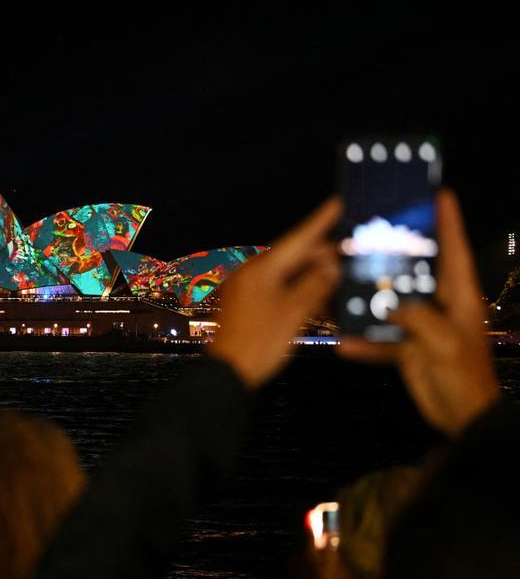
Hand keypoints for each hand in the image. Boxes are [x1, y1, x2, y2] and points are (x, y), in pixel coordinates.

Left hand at [207, 198, 342, 388]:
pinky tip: (320, 304)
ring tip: (340, 284)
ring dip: (314, 281)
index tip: (337, 204)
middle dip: (323, 258)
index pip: (298, 238)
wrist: (228, 374)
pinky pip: (280, 292)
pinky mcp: (249, 306)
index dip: (321, 221)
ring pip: (289, 276)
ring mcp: (249, 290)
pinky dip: (300, 295)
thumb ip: (316, 283)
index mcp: (262, 269)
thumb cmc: (257, 344)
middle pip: (295, 257)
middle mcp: (252, 274)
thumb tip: (332, 264)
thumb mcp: (295, 312)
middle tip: (350, 257)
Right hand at [339, 190, 499, 435]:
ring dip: (368, 299)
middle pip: (416, 271)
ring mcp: (422, 328)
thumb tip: (390, 304)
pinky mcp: (408, 350)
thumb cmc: (464, 377)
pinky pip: (379, 342)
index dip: (448, 221)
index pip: (453, 251)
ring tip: (343, 281)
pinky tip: (341, 342)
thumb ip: (416, 317)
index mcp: (459, 297)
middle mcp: (440, 306)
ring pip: (391, 304)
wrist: (464, 418)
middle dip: (396, 253)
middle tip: (372, 231)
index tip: (438, 193)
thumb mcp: (443, 343)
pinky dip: (362, 343)